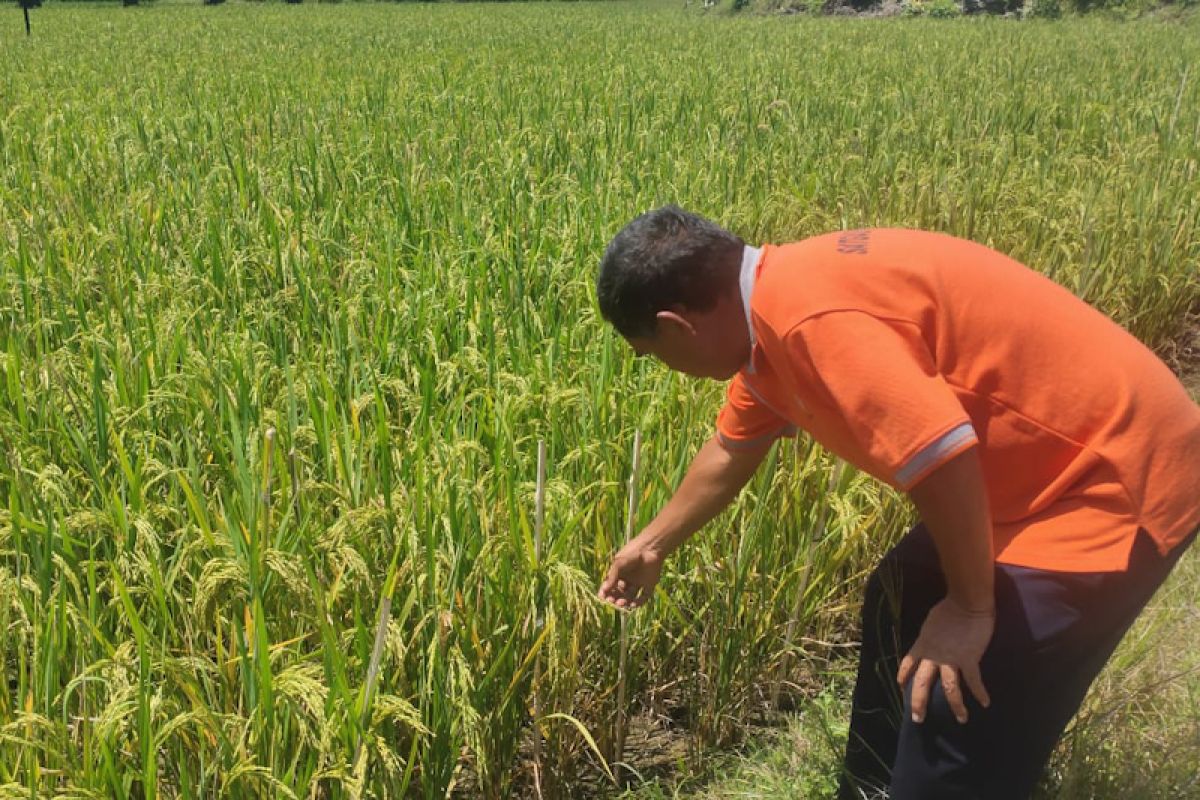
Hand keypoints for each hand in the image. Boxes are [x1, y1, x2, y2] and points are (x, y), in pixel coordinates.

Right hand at [598, 536, 664, 610]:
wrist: (651, 548)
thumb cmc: (632, 553)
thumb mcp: (619, 563)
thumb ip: (612, 577)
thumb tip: (603, 590)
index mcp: (619, 574)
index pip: (610, 586)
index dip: (606, 593)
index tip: (602, 598)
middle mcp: (628, 580)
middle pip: (619, 594)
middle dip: (615, 599)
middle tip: (612, 602)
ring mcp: (638, 583)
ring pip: (630, 597)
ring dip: (625, 602)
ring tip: (621, 603)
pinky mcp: (649, 586)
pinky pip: (643, 597)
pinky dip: (638, 603)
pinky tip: (633, 604)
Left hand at [897, 597, 993, 724]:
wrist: (966, 602)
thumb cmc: (949, 608)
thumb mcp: (930, 624)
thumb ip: (929, 637)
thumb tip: (930, 642)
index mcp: (922, 646)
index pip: (907, 665)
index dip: (903, 678)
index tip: (902, 689)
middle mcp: (932, 656)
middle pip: (921, 684)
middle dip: (918, 703)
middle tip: (918, 719)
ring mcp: (950, 659)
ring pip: (949, 689)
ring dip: (955, 706)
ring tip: (961, 719)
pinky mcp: (969, 659)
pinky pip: (973, 681)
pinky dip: (980, 693)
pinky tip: (985, 703)